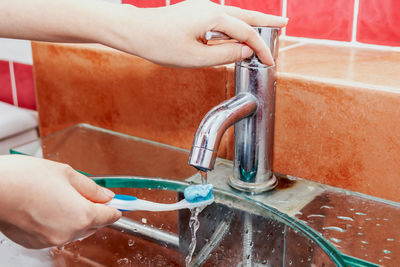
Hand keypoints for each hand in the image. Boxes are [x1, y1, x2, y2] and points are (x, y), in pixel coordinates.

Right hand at [0, 155, 120, 248]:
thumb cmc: (25, 177)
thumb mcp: (67, 174)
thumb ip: (91, 188)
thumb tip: (106, 195)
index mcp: (81, 215)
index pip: (110, 216)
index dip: (117, 207)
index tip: (123, 204)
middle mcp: (68, 233)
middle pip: (94, 224)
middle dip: (94, 210)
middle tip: (85, 193)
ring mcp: (51, 240)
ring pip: (75, 230)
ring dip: (76, 217)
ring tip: (60, 197)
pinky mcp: (36, 243)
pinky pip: (57, 234)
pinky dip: (58, 223)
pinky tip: (47, 207)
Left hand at [107, 0, 287, 66]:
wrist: (136, 32)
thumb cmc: (161, 45)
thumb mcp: (197, 57)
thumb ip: (225, 54)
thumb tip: (246, 51)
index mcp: (213, 16)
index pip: (246, 33)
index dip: (260, 48)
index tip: (270, 61)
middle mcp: (210, 7)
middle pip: (246, 15)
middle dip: (266, 21)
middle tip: (284, 22)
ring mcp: (202, 7)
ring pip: (235, 15)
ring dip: (252, 21)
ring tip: (269, 25)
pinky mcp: (195, 12)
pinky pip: (222, 18)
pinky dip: (235, 24)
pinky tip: (239, 32)